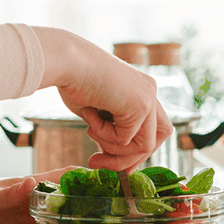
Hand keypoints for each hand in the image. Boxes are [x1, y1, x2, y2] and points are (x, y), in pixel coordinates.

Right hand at [33, 27, 173, 170]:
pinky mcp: (141, 105)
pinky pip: (125, 139)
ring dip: (111, 147)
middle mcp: (149, 91)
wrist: (66, 61)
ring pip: (144, 145)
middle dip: (129, 157)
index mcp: (140, 88)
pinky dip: (103, 134)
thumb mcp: (97, 109)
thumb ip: (111, 128)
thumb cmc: (72, 79)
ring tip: (88, 128)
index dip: (134, 148)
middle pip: (157, 138)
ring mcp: (148, 97)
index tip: (107, 158)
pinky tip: (89, 113)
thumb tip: (114, 160)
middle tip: (97, 162)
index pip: (150, 127)